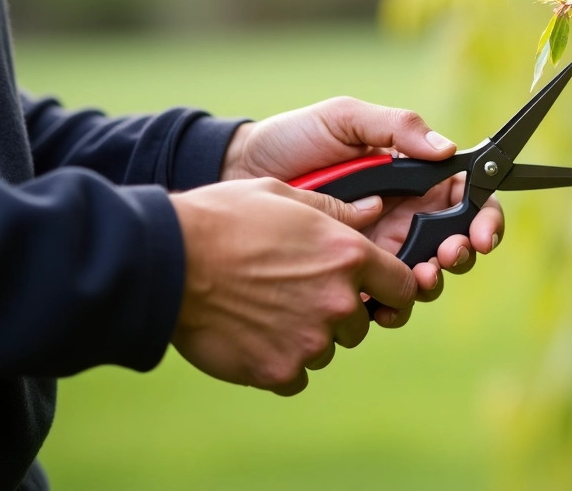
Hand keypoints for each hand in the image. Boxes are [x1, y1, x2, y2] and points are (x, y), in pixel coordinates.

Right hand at [170, 178, 415, 395]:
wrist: (167, 261)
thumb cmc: (224, 219)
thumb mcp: (286, 195)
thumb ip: (336, 210)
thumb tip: (373, 212)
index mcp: (349, 256)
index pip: (404, 287)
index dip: (391, 290)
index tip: (375, 292)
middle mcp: (339, 302)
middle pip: (361, 323)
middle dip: (338, 312)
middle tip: (296, 293)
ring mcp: (310, 341)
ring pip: (326, 350)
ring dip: (306, 336)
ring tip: (265, 310)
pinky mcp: (278, 371)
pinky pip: (295, 376)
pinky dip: (278, 362)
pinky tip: (252, 336)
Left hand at [218, 98, 504, 305]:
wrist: (236, 172)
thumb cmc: (292, 139)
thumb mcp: (345, 119)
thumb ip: (396, 128)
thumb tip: (447, 149)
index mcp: (413, 178)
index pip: (465, 199)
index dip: (485, 218)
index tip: (481, 233)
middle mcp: (404, 217)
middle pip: (454, 244)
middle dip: (461, 254)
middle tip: (448, 255)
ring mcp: (377, 251)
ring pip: (424, 277)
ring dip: (432, 283)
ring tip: (420, 279)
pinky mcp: (349, 277)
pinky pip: (381, 300)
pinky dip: (392, 307)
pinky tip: (383, 304)